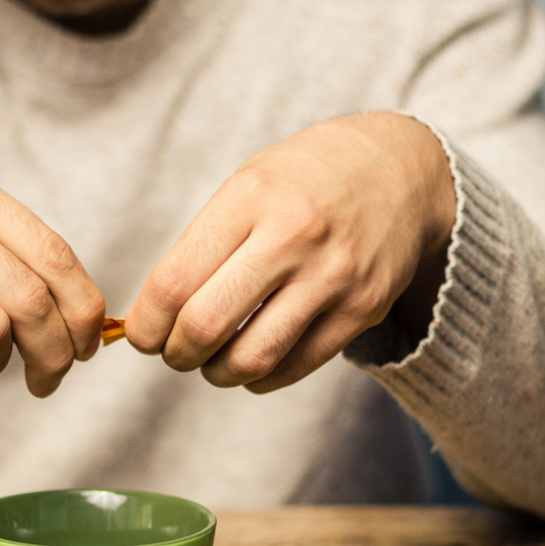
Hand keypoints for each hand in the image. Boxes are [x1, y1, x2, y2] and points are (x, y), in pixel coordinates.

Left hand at [124, 112, 456, 391]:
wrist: (402, 167)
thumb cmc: (304, 179)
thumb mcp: (248, 184)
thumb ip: (203, 245)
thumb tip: (152, 317)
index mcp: (250, 198)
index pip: (173, 283)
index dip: (146, 323)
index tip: (142, 333)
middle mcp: (292, 236)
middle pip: (205, 326)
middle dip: (175, 353)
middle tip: (174, 351)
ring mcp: (333, 276)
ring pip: (251, 358)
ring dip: (217, 373)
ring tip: (212, 362)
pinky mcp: (364, 308)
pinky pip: (296, 366)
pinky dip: (261, 377)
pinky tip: (252, 363)